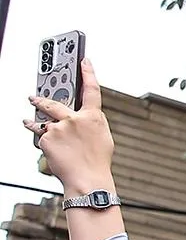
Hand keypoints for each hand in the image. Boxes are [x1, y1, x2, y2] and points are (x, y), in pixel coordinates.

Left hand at [26, 57, 114, 196]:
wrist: (87, 179)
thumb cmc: (97, 162)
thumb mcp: (103, 138)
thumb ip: (91, 123)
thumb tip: (82, 118)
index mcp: (93, 117)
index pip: (91, 90)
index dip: (88, 72)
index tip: (84, 60)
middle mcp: (74, 119)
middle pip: (54, 102)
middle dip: (42, 99)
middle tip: (33, 96)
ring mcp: (58, 128)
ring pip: (42, 120)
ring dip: (34, 120)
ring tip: (28, 121)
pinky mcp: (46, 138)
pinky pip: (39, 135)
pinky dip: (41, 139)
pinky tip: (45, 145)